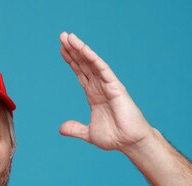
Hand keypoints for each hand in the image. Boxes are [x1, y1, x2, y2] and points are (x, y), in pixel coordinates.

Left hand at [58, 32, 153, 151]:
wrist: (130, 143)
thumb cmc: (115, 137)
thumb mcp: (89, 133)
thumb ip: (75, 129)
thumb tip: (61, 128)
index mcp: (94, 95)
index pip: (80, 73)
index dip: (71, 61)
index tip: (61, 49)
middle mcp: (100, 87)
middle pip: (84, 64)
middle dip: (73, 50)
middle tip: (62, 36)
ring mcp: (108, 85)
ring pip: (92, 63)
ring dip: (80, 49)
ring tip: (69, 37)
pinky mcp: (116, 87)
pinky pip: (102, 70)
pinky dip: (93, 59)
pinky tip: (84, 49)